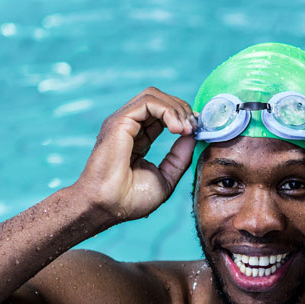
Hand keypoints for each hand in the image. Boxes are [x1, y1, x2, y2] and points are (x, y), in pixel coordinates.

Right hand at [77, 87, 196, 221]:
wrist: (107, 207)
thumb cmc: (129, 199)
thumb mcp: (165, 177)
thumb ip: (179, 157)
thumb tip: (192, 136)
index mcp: (137, 138)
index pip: (161, 114)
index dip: (182, 117)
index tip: (197, 130)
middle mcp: (128, 126)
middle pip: (159, 99)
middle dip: (182, 109)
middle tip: (194, 128)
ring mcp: (122, 122)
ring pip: (153, 95)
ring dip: (176, 108)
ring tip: (187, 129)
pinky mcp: (119, 122)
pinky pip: (148, 102)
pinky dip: (168, 111)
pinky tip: (177, 129)